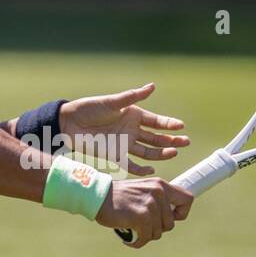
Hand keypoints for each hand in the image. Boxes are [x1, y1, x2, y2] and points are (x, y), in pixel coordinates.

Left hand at [59, 83, 189, 174]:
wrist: (70, 123)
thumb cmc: (90, 108)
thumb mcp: (113, 102)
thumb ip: (133, 96)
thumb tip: (153, 86)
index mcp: (134, 115)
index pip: (156, 121)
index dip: (169, 124)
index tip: (181, 126)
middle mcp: (132, 130)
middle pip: (156, 138)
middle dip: (171, 140)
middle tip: (185, 143)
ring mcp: (125, 143)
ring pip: (148, 151)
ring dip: (161, 153)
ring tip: (174, 153)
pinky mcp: (116, 155)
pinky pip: (131, 164)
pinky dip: (141, 169)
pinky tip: (151, 170)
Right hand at [95, 178, 192, 247]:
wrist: (97, 196)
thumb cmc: (118, 197)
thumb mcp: (142, 190)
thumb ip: (157, 198)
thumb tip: (172, 216)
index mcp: (161, 184)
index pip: (188, 199)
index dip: (182, 213)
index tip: (170, 218)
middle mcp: (159, 192)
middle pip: (171, 224)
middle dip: (157, 229)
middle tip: (142, 226)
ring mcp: (151, 204)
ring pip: (158, 233)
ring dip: (145, 235)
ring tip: (133, 229)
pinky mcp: (142, 217)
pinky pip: (147, 238)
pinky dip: (137, 241)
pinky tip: (128, 238)